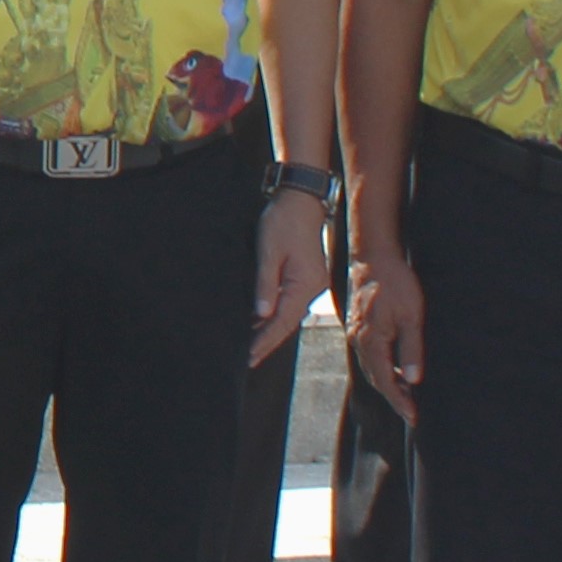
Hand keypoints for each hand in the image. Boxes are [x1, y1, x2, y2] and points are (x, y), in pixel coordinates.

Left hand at [249, 186, 330, 367]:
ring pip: (290, 314)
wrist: (301, 201)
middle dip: (268, 342)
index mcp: (304, 284)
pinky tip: (265, 322)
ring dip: (272, 331)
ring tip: (253, 348)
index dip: (265, 340)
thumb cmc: (283, 221)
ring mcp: (312, 284)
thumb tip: (261, 314)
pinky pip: (292, 303)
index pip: (282, 321)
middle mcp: (312, 288)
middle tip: (249, 360)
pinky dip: (278, 316)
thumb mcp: (269, 251)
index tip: (250, 356)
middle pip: (288, 322)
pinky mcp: (307, 278)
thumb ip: (265, 283)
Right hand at [348, 245, 422, 419]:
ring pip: (370, 367)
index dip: (399, 400)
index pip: (384, 380)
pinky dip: (381, 367)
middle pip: (375, 377)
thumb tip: (413, 380)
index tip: (413, 416)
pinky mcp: (357, 325)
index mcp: (371, 340)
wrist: (374, 257)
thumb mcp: (412, 316)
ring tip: (407, 394)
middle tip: (412, 411)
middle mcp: (358, 340)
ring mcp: (355, 332)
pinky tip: (395, 368)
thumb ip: (411, 349)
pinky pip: (368, 354)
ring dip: (387, 382)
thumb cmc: (395, 283)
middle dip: (393, 396)